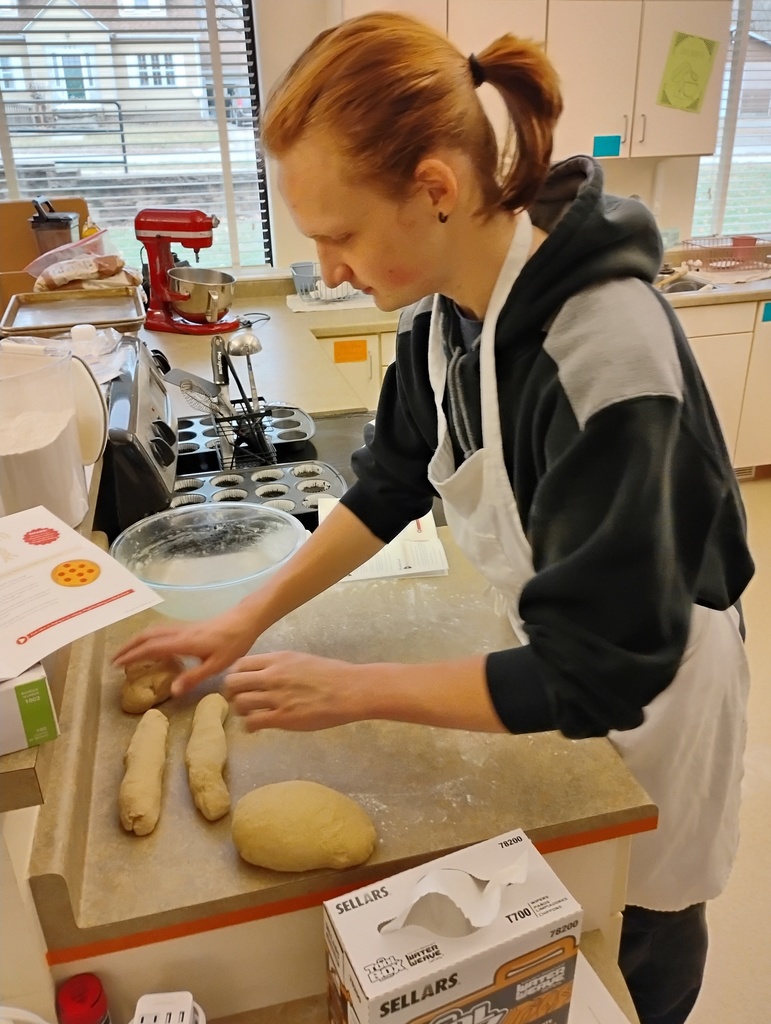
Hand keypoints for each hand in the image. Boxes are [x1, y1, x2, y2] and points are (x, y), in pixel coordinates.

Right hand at [113, 609, 258, 695]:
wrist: (245, 620)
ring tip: (127, 653)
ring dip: (137, 641)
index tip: (116, 665)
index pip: (150, 648)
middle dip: (128, 647)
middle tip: (114, 660)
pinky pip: (162, 631)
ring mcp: (183, 628)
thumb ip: (193, 678)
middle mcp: (179, 633)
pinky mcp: (189, 627)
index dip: (132, 656)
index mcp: (183, 642)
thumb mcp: (216, 665)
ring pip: (153, 631)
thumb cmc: (233, 643)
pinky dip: (149, 638)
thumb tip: (171, 692)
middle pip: (146, 636)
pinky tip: (152, 648)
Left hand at [224, 651, 365, 731]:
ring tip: (251, 714)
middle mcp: (272, 676)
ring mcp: (276, 697)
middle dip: (231, 692)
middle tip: (238, 700)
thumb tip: (265, 673)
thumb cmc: (331, 674)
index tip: (240, 683)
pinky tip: (257, 726)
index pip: (240, 664)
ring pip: (240, 703)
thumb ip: (280, 666)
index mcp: (277, 659)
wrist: (349, 690)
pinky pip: (252, 722)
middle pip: (233, 683)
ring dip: (241, 710)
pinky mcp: (282, 718)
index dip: (235, 675)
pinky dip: (250, 726)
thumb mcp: (301, 660)